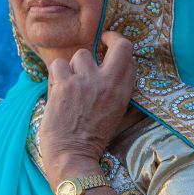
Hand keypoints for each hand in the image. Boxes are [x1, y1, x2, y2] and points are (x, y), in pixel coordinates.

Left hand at [39, 32, 135, 181]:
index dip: (120, 46)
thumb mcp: (120, 121)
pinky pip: (58, 65)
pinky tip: (57, 91)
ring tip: (70, 85)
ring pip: (80, 55)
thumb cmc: (94, 141)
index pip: (130, 57)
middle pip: (119, 44)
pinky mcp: (65, 85)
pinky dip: (55, 76)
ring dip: (73, 67)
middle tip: (100, 41)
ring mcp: (87, 82)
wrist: (72, 156)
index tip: (110, 44)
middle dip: (108, 38)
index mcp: (123, 92)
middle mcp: (109, 83)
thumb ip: (129, 105)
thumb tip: (138, 97)